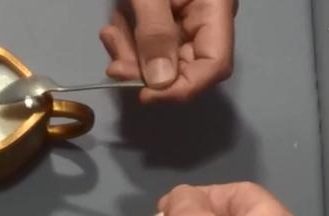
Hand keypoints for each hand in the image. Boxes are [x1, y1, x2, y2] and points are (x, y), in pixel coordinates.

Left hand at [100, 0, 236, 101]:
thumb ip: (155, 34)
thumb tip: (160, 82)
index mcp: (215, 8)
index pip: (214, 66)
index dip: (182, 89)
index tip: (144, 95)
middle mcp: (206, 20)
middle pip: (182, 68)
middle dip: (143, 69)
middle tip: (114, 63)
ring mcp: (185, 21)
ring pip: (158, 61)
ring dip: (130, 54)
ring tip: (112, 32)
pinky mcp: (163, 19)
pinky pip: (147, 44)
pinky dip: (127, 42)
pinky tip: (114, 27)